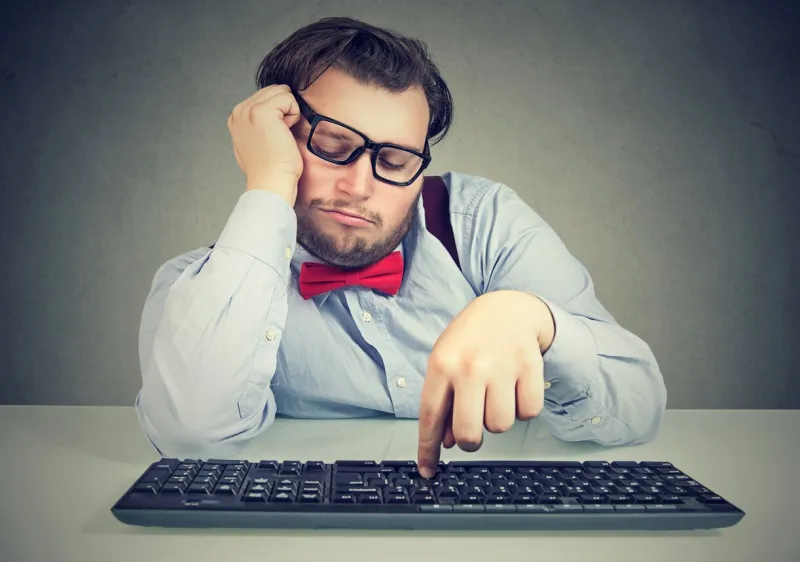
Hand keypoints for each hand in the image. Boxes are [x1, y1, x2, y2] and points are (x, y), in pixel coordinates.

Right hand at [227, 84, 303, 204]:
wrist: (271, 181)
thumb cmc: (269, 169)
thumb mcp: (255, 142)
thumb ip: (256, 124)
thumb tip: (272, 116)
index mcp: (237, 117)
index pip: (267, 96)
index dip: (278, 114)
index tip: (273, 137)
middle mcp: (240, 110)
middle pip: (275, 91)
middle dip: (284, 111)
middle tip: (279, 136)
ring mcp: (249, 109)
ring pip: (282, 92)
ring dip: (289, 112)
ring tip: (281, 134)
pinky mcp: (262, 111)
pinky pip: (289, 99)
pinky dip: (294, 115)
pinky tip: (285, 133)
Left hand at [417, 290, 554, 477]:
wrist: (508, 308)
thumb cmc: (471, 339)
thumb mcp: (446, 362)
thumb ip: (443, 401)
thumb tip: (447, 443)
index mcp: (442, 364)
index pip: (430, 417)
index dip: (428, 449)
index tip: (427, 470)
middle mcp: (470, 367)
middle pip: (469, 433)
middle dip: (470, 440)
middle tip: (473, 427)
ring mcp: (501, 367)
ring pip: (500, 426)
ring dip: (497, 419)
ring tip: (495, 394)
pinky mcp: (530, 368)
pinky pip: (528, 413)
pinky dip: (523, 407)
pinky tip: (514, 388)